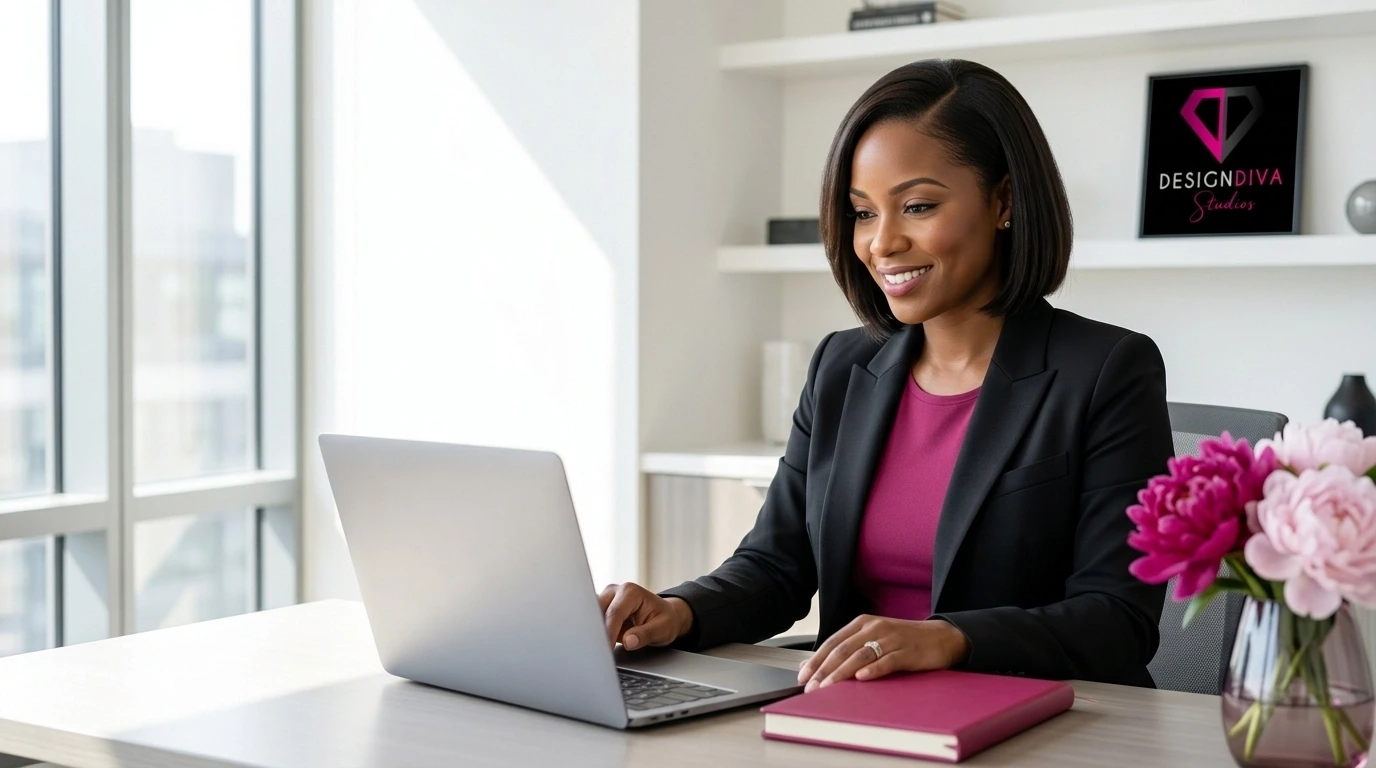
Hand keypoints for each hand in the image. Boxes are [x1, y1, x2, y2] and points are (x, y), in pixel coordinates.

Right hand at [597, 582, 693, 650]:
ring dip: (593, 632)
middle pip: (597, 611)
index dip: (609, 633)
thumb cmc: (665, 620)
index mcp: (631, 592)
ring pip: (590, 616)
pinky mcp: (601, 609)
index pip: (614, 613)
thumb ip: (645, 634)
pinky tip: (597, 644)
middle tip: (598, 652)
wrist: (665, 616)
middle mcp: (615, 591)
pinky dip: (593, 633)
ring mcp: (606, 599)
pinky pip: (591, 621)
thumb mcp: (662, 629)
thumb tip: (628, 641)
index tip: (606, 649)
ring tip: (597, 649)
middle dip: (596, 631)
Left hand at [797, 615, 969, 691]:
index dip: (816, 659)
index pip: (833, 642)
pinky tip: (861, 678)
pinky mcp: (908, 652)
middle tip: (811, 687)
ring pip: (861, 656)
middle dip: (824, 670)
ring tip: (828, 687)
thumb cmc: (903, 640)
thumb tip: (815, 663)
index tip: (803, 676)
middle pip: (843, 649)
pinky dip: (873, 669)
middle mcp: (875, 628)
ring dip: (842, 673)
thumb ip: (847, 649)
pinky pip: (887, 661)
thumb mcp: (873, 639)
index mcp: (863, 623)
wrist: (941, 637)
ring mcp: (892, 639)